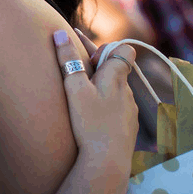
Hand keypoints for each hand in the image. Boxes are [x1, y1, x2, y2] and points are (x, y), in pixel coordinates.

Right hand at [52, 30, 138, 167]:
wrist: (107, 160)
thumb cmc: (90, 122)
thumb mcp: (74, 89)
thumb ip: (68, 59)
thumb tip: (61, 33)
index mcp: (117, 77)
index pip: (124, 49)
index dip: (107, 50)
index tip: (90, 61)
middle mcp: (128, 91)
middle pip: (117, 71)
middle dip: (99, 71)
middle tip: (78, 77)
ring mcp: (130, 110)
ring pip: (117, 91)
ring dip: (103, 90)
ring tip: (85, 101)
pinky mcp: (129, 127)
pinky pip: (118, 109)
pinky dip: (106, 108)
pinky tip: (94, 120)